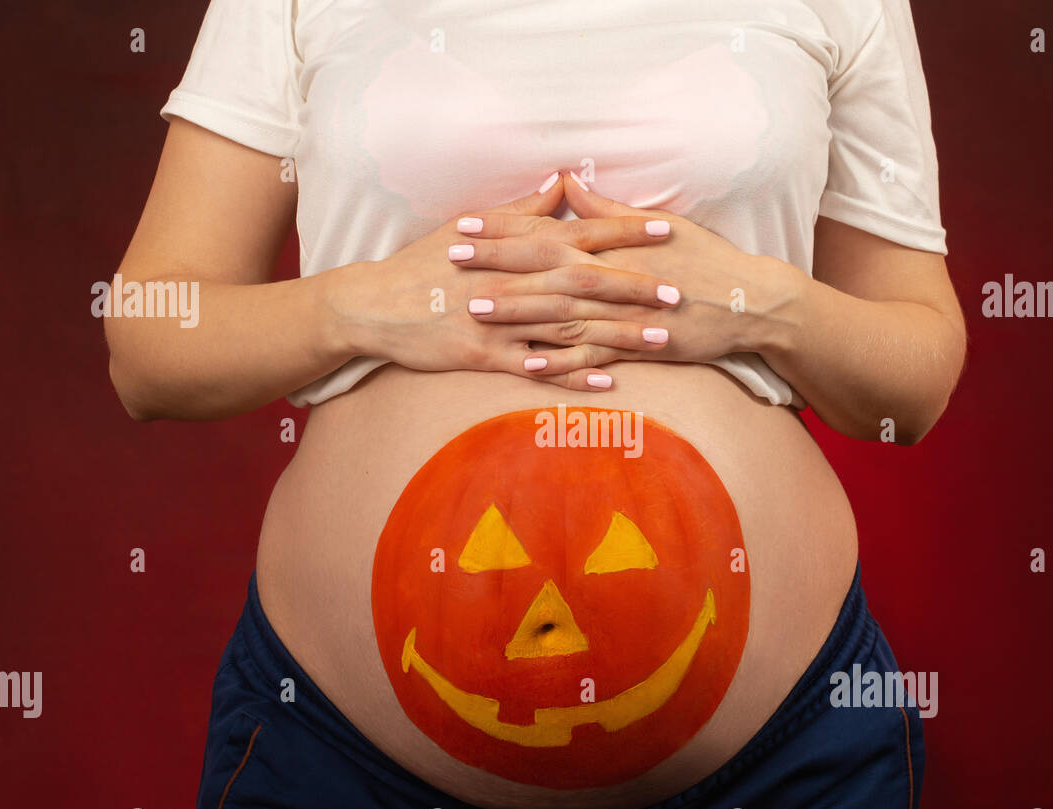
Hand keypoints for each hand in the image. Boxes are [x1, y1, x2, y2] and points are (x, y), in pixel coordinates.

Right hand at [327, 174, 681, 391]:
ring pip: (569, 325)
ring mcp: (500, 320)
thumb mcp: (471, 227)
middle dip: (634, 286)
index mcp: (513, 247)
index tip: (667, 232)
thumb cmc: (424, 264)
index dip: (624, 233)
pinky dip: (574, 374)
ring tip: (660, 339)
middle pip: (584, 281)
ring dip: (617, 333)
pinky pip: (537, 367)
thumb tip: (563, 183)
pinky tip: (609, 380)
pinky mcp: (484, 355)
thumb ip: (523, 210)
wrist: (373, 305)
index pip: (578, 234)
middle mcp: (512, 281)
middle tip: (679, 292)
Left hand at [488, 172, 784, 368]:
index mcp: (611, 244)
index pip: (548, 231)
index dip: (504, 228)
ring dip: (517, 311)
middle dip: (496, 264)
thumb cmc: (704, 259)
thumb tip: (568, 185)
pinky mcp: (638, 345)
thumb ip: (606, 210)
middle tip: (452, 262)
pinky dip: (561, 359)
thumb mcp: (657, 225)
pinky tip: (527, 363)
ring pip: (561, 311)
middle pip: (545, 268)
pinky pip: (593, 353)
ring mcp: (624, 311)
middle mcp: (613, 274)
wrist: (748, 300)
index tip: (465, 225)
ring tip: (474, 311)